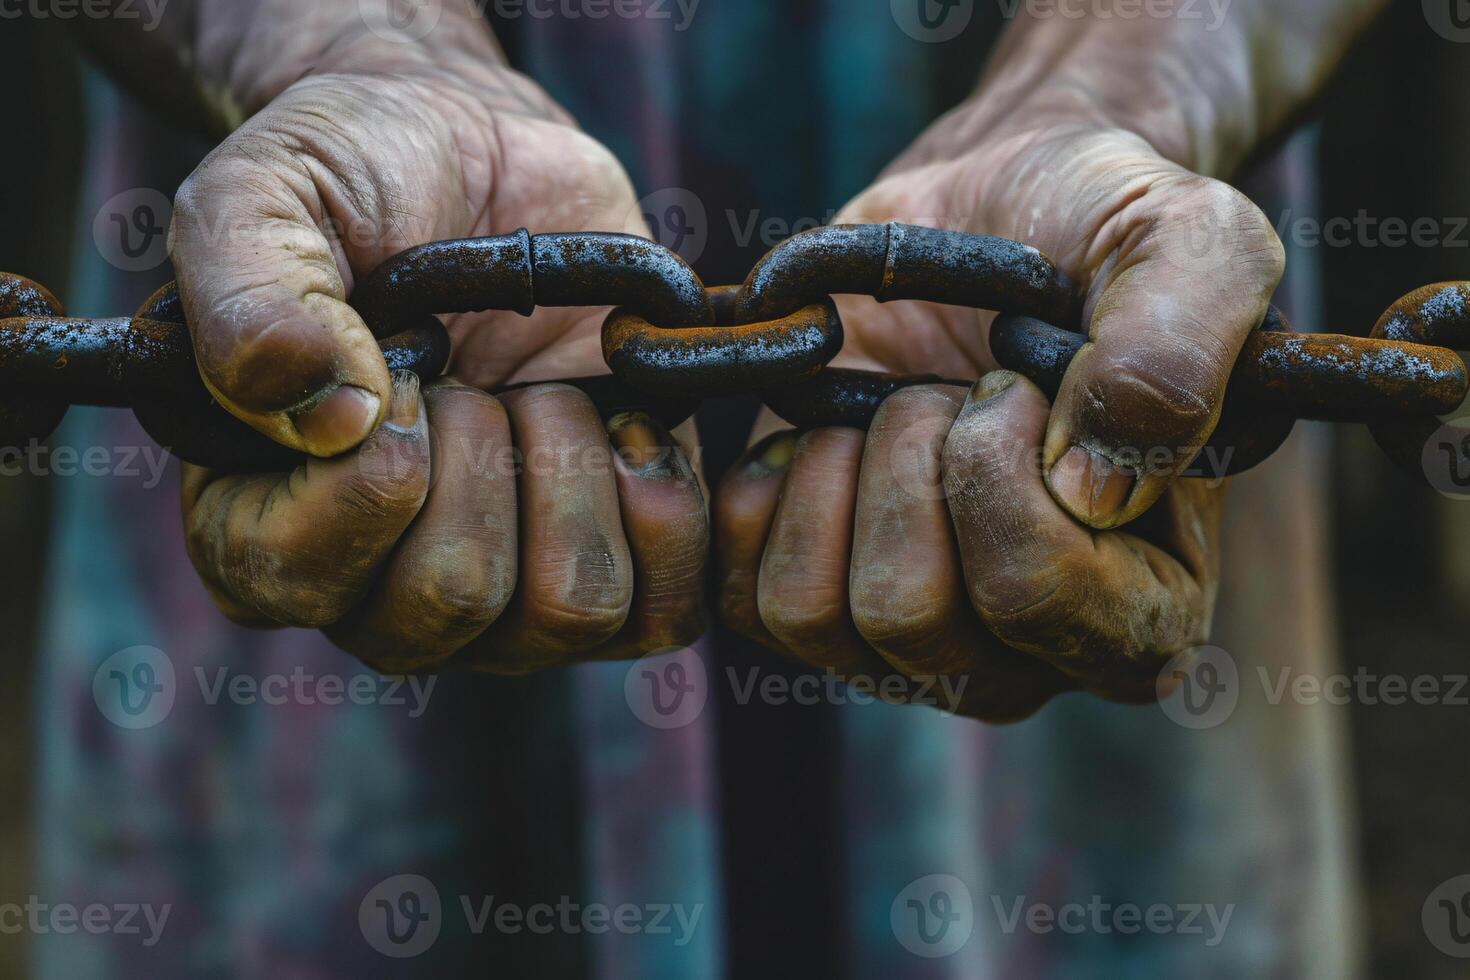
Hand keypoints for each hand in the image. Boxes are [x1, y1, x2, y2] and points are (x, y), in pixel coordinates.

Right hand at [172, 37, 706, 671]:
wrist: (483, 161)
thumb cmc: (357, 181)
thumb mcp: (265, 192)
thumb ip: (251, 292)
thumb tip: (325, 418)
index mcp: (255, 525)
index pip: (297, 576)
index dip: (372, 462)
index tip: (406, 359)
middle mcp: (375, 588)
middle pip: (453, 601)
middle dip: (485, 449)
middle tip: (469, 367)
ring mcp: (503, 601)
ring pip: (571, 611)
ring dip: (572, 466)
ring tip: (544, 392)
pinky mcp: (611, 569)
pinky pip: (662, 609)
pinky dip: (664, 499)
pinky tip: (626, 421)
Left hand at [715, 116, 1279, 719]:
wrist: (992, 209)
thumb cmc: (1101, 235)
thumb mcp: (1189, 245)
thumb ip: (1176, 354)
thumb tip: (1089, 490)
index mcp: (1146, 615)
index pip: (1032, 597)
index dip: (999, 463)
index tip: (1019, 379)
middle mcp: (1022, 659)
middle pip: (907, 613)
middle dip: (912, 453)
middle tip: (954, 386)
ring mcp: (907, 648)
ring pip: (810, 611)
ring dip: (841, 466)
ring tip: (896, 406)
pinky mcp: (810, 607)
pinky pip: (743, 587)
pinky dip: (772, 483)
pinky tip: (833, 430)